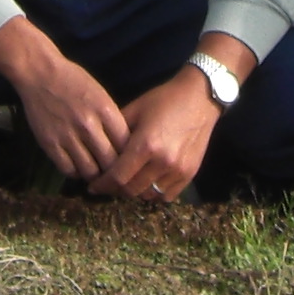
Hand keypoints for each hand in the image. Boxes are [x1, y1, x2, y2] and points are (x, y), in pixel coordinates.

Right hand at [0, 16, 129, 184]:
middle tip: (113, 173)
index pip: (126, 144)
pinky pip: (68, 169)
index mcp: (105, 110)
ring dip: (95, 175)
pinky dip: (75, 172)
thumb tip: (123, 146)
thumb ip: (112, 120)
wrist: (40, 73)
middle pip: (110, 162)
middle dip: (114, 171)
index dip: (128, 156)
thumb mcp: (101, 94)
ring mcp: (68, 136)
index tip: (127, 160)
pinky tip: (77, 166)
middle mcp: (88, 125)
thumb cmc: (73, 80)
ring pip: (90, 171)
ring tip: (95, 171)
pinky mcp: (50, 144)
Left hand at [96, 36, 253, 202]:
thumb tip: (98, 150)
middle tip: (107, 185)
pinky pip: (166, 196)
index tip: (93, 186)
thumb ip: (115, 132)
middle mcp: (163, 162)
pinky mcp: (190, 174)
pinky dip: (154, 193)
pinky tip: (147, 182)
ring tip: (127, 182)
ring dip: (135, 192)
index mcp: (146, 145)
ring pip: (148, 195)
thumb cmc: (164, 99)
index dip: (102, 184)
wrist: (200, 97)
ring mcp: (178, 170)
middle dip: (115, 190)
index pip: (118, 176)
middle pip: (132, 190)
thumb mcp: (135, 109)